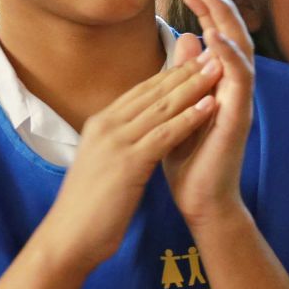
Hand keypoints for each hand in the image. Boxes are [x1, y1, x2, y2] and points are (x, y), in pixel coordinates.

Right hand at [38, 54, 221, 271]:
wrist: (69, 236)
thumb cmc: (91, 206)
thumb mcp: (106, 163)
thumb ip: (122, 142)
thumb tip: (140, 131)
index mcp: (101, 123)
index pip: (142, 91)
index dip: (171, 73)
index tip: (197, 59)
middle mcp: (106, 125)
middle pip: (153, 91)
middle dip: (186, 70)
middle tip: (214, 51)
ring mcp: (115, 142)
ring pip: (162, 107)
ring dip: (193, 86)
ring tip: (219, 68)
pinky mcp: (128, 162)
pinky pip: (165, 134)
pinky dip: (190, 118)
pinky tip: (211, 105)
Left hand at [163, 0, 253, 227]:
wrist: (200, 199)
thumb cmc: (189, 158)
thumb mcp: (178, 106)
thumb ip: (184, 75)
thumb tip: (187, 40)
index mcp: (218, 83)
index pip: (217, 36)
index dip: (205, 8)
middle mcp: (234, 87)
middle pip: (234, 35)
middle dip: (219, 3)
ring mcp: (239, 101)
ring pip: (241, 50)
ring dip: (226, 20)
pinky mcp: (238, 117)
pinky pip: (239, 80)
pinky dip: (228, 56)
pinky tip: (215, 35)